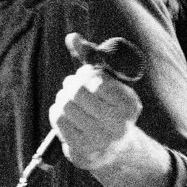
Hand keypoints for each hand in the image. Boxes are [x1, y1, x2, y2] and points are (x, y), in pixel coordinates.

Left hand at [50, 34, 145, 170]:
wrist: (112, 149)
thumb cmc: (108, 108)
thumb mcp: (106, 83)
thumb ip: (92, 58)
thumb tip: (72, 37)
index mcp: (129, 104)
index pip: (98, 81)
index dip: (87, 74)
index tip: (88, 76)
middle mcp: (119, 124)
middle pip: (78, 91)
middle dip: (72, 84)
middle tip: (74, 86)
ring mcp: (100, 139)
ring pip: (65, 104)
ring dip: (63, 97)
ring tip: (69, 99)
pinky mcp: (82, 149)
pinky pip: (58, 119)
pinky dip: (57, 111)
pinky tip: (65, 113)